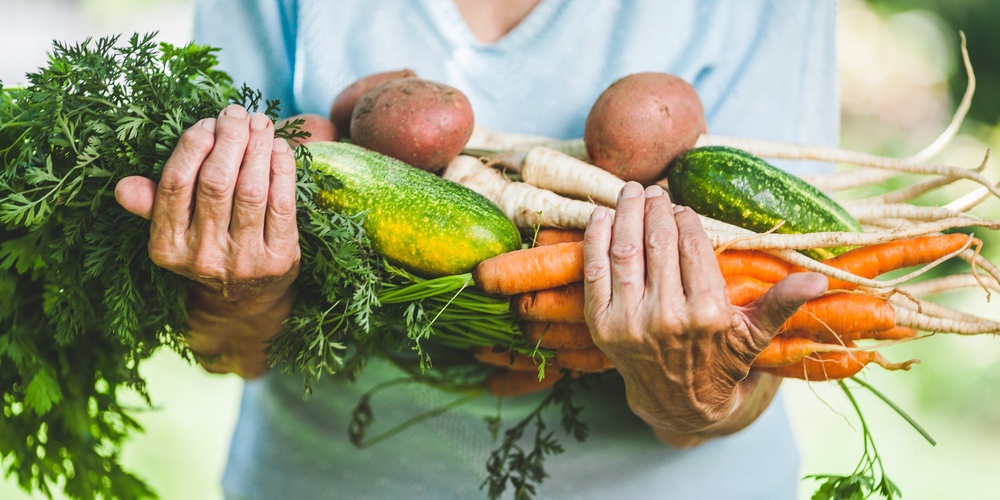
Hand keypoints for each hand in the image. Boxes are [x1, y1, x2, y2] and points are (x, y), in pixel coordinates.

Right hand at [115, 104, 300, 377]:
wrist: (246, 301)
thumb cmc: (207, 247)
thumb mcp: (172, 232)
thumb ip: (152, 205)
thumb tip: (123, 187)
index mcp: (167, 247)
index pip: (175, 184)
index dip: (192, 146)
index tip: (207, 123)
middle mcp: (203, 257)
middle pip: (216, 182)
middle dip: (228, 139)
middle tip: (236, 113)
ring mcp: (244, 260)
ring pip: (251, 190)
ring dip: (257, 148)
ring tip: (260, 123)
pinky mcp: (280, 260)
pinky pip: (282, 204)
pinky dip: (282, 170)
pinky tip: (280, 148)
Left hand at [582, 182, 826, 445]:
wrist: (676, 402)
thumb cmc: (720, 360)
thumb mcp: (754, 334)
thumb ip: (782, 302)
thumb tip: (821, 279)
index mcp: (708, 313)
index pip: (692, 247)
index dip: (686, 219)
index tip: (682, 206)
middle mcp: (667, 317)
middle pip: (658, 243)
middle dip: (655, 210)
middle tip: (654, 191)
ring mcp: (630, 321)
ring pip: (626, 251)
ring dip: (626, 214)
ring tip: (631, 193)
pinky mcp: (602, 326)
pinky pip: (595, 272)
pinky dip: (595, 239)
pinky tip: (601, 216)